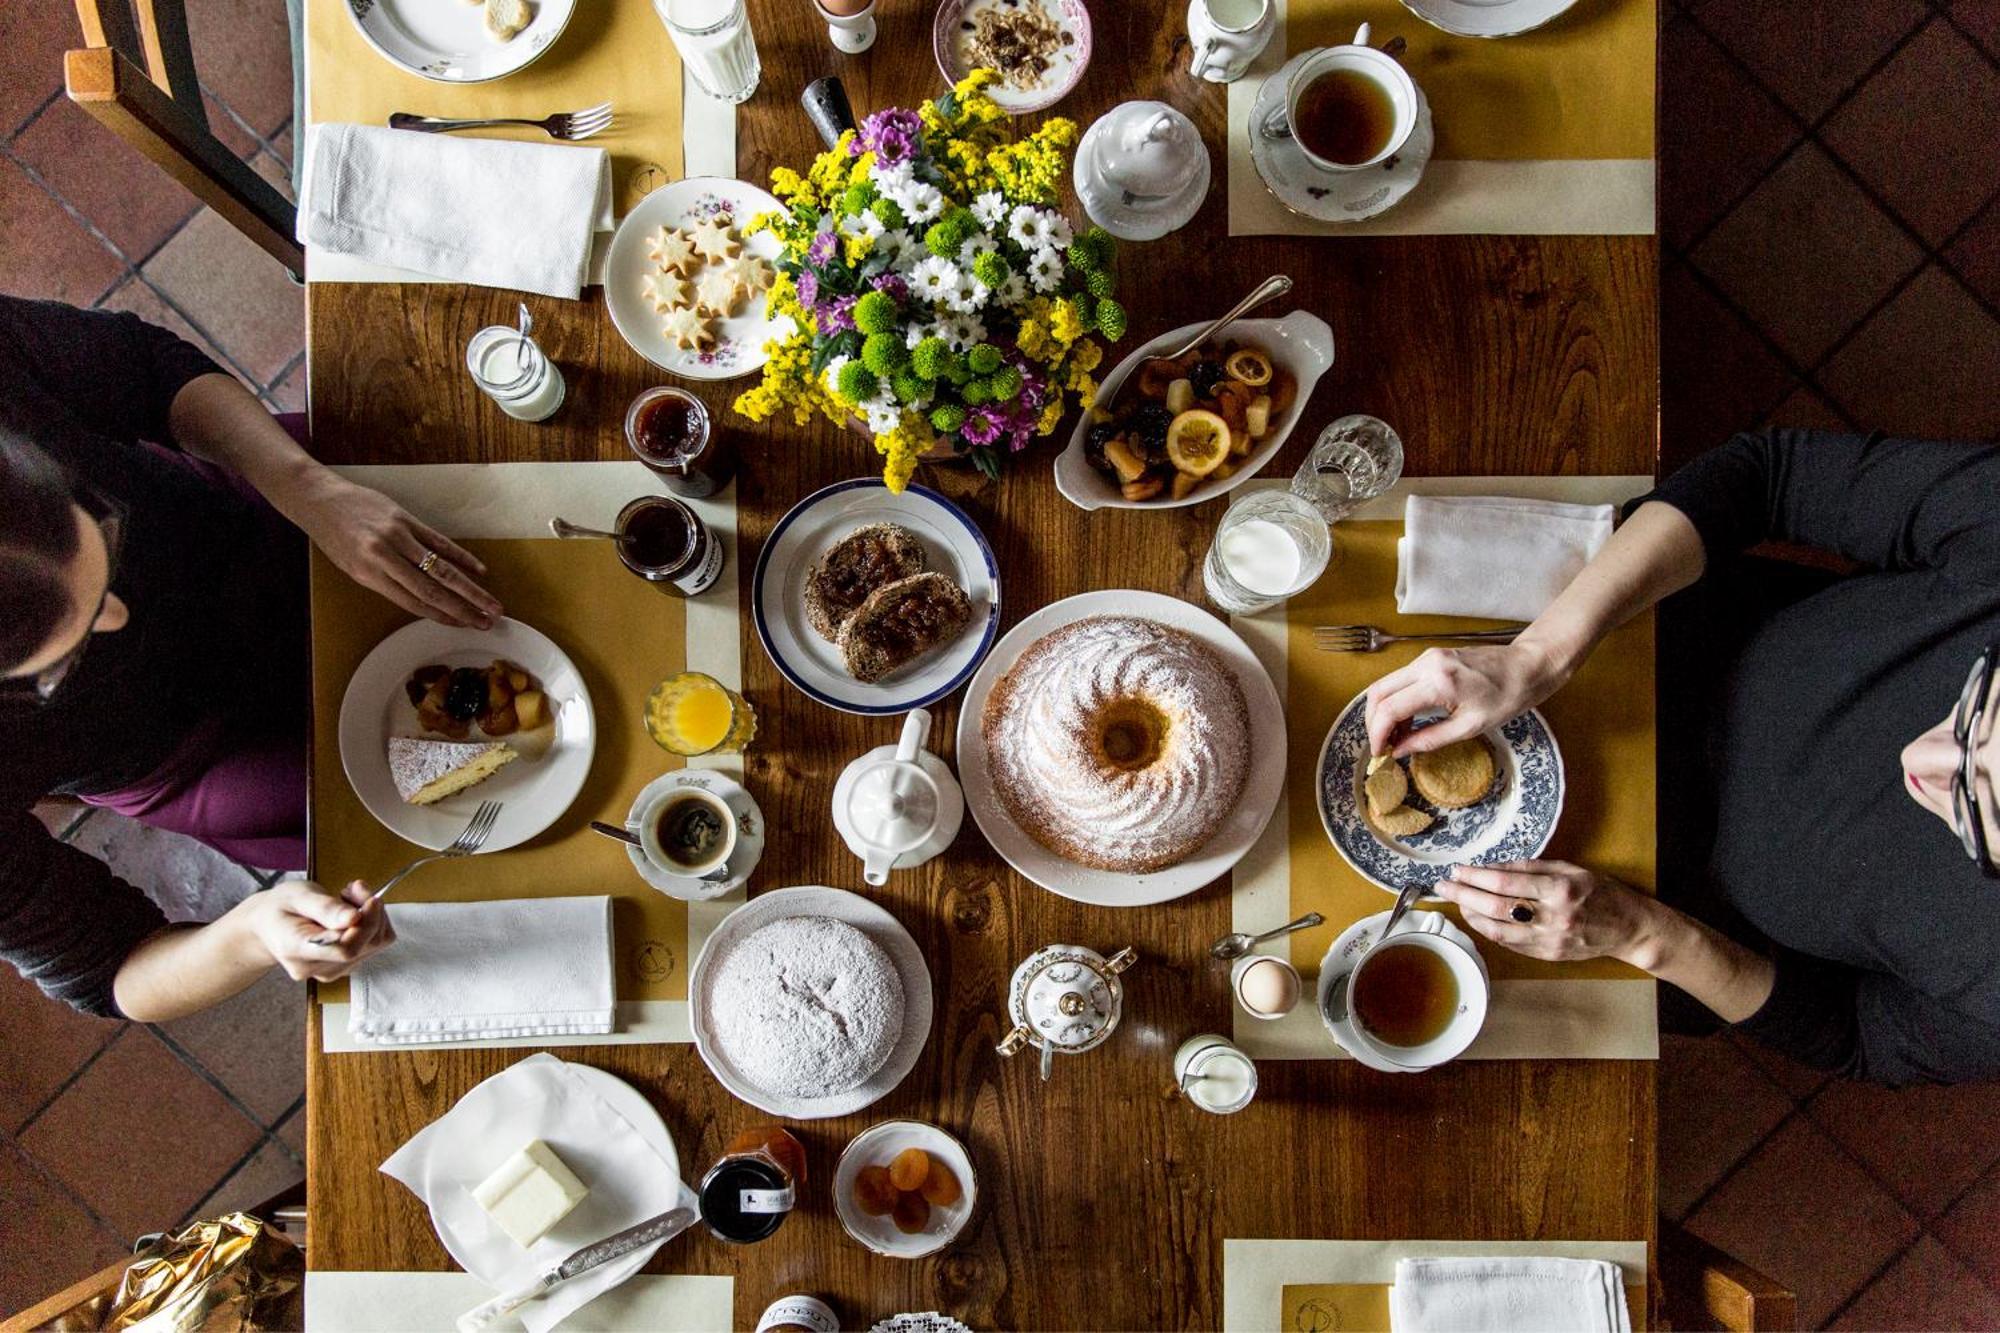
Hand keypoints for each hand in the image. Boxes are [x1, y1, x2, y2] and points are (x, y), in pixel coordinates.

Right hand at [230, 880, 395, 980]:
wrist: (268, 924)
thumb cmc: (280, 907)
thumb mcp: (297, 896)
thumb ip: (325, 908)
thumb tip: (354, 918)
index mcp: (296, 949)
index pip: (344, 949)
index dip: (366, 924)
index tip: (371, 898)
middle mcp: (314, 968)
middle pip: (364, 946)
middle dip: (371, 912)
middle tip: (355, 887)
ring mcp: (330, 971)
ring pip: (373, 945)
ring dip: (372, 916)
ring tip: (347, 897)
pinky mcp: (342, 967)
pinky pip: (372, 945)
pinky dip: (370, 923)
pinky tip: (350, 912)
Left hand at [293, 474, 501, 627]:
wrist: (319, 500)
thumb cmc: (333, 536)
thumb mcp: (352, 567)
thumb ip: (386, 581)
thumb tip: (422, 597)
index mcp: (369, 575)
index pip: (414, 602)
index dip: (442, 616)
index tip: (463, 626)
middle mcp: (385, 557)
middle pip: (433, 589)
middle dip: (464, 608)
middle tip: (487, 622)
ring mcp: (398, 536)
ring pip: (441, 568)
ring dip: (471, 589)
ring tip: (491, 604)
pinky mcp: (406, 519)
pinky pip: (439, 541)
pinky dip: (461, 556)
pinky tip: (479, 570)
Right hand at [1363, 643, 1561, 755]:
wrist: (1527, 667)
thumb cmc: (1507, 697)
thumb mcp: (1470, 727)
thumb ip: (1430, 739)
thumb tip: (1401, 751)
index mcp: (1438, 682)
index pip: (1389, 709)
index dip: (1377, 734)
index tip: (1380, 754)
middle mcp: (1426, 664)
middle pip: (1378, 692)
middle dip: (1373, 722)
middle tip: (1382, 746)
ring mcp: (1426, 657)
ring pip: (1386, 684)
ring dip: (1383, 711)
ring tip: (1395, 737)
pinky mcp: (1430, 657)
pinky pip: (1401, 679)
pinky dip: (1396, 701)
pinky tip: (1407, 720)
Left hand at [1434, 860, 1657, 965]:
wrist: (1629, 928)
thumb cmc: (1600, 892)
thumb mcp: (1570, 869)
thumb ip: (1531, 868)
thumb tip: (1492, 867)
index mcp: (1559, 890)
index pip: (1505, 883)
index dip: (1475, 876)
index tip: (1457, 870)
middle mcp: (1552, 917)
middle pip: (1495, 907)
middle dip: (1464, 895)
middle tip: (1444, 886)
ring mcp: (1549, 940)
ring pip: (1497, 930)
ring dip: (1471, 915)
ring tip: (1457, 901)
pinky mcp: (1547, 955)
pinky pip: (1509, 943)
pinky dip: (1489, 930)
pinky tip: (1478, 918)